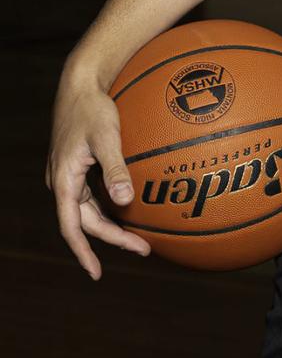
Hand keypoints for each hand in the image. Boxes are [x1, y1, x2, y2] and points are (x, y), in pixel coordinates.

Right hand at [45, 67, 151, 279]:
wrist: (80, 83)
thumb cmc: (93, 107)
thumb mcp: (106, 136)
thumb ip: (115, 168)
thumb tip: (125, 201)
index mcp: (63, 180)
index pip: (72, 227)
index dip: (84, 253)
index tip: (96, 274)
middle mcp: (61, 181)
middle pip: (85, 221)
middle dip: (112, 239)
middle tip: (143, 248)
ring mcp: (67, 174)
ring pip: (87, 210)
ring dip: (109, 225)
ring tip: (138, 237)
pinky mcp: (76, 166)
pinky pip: (89, 195)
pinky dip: (106, 206)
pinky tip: (126, 208)